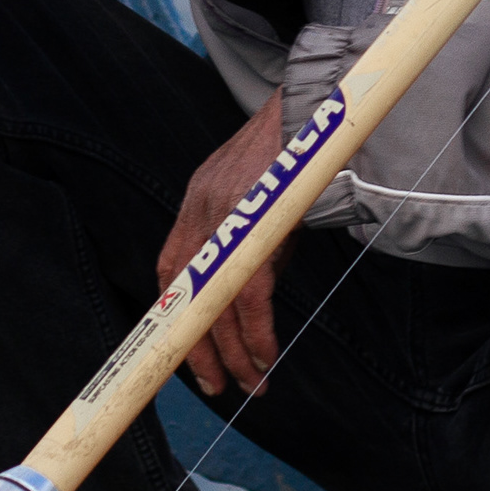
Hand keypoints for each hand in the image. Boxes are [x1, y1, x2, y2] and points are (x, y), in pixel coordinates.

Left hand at [158, 97, 292, 397]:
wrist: (319, 104)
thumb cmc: (298, 153)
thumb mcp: (263, 197)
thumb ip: (252, 240)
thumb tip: (254, 296)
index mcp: (198, 203)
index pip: (170, 271)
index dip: (176, 318)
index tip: (188, 356)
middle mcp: (201, 210)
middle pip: (188, 295)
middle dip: (200, 349)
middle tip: (218, 387)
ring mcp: (225, 216)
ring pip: (219, 303)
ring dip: (234, 352)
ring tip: (253, 384)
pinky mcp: (255, 223)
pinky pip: (250, 295)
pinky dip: (256, 332)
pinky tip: (265, 357)